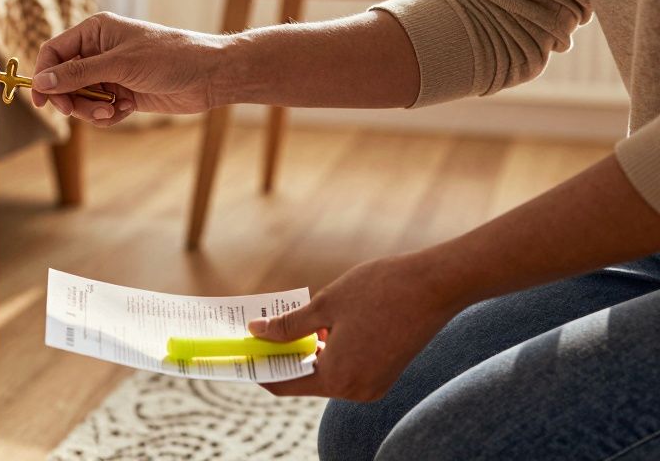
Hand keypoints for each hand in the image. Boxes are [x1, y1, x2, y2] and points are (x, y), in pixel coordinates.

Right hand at [31, 12, 226, 125]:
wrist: (208, 76)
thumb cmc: (169, 58)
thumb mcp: (120, 65)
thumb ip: (78, 74)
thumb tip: (42, 81)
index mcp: (95, 31)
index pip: (54, 52)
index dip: (44, 76)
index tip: (42, 101)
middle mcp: (99, 50)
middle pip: (64, 79)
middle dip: (71, 98)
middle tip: (77, 112)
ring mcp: (111, 72)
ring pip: (81, 97)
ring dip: (91, 109)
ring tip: (112, 110)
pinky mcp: (123, 92)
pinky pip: (99, 108)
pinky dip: (106, 114)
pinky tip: (124, 111)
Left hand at [250, 253, 462, 401]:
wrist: (435, 285)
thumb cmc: (379, 290)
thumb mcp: (324, 306)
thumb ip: (287, 326)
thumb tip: (256, 332)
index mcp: (337, 378)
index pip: (284, 383)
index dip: (259, 367)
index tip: (240, 351)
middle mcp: (356, 391)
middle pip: (304, 379)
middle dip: (280, 356)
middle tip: (258, 331)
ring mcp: (373, 385)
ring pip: (326, 373)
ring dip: (305, 352)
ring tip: (284, 324)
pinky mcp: (385, 374)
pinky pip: (346, 368)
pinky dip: (329, 352)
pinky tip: (319, 327)